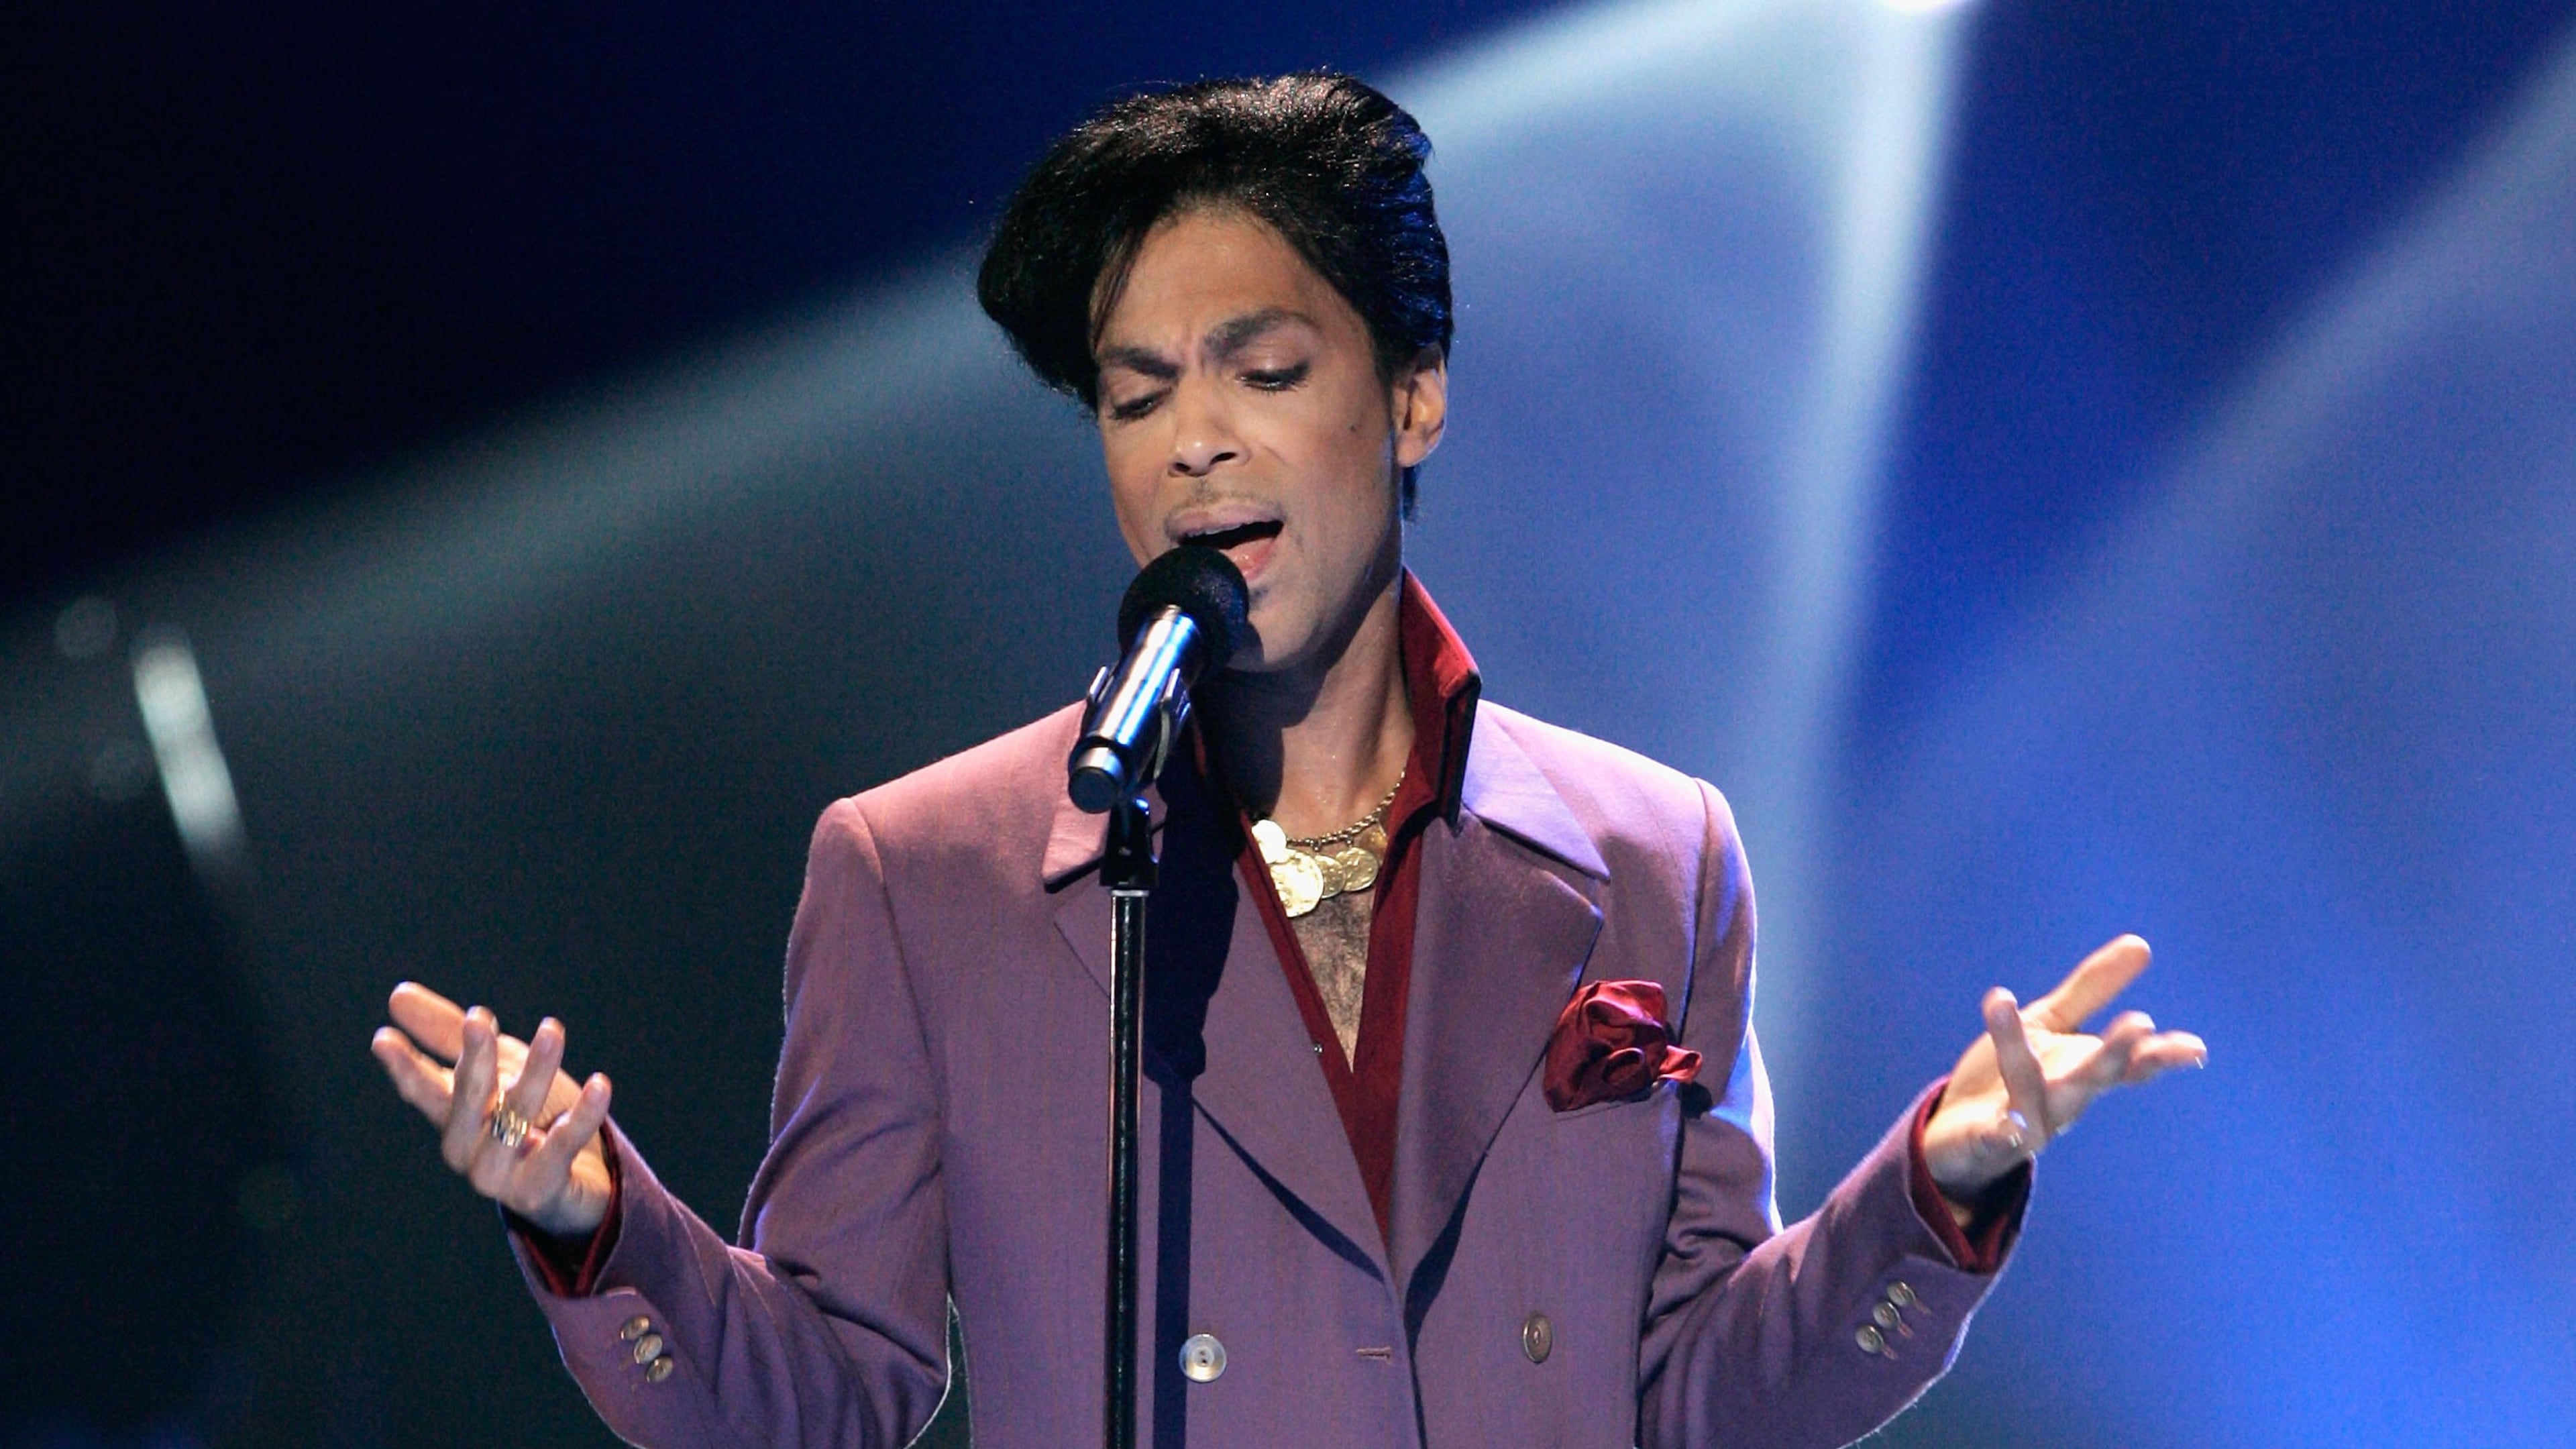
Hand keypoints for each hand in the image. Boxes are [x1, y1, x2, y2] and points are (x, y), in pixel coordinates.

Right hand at [371, 982, 615, 1236]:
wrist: (584, 1180)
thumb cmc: (534, 1116)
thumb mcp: (499, 1066)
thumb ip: (451, 1034)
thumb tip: (397, 996)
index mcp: (454, 1117)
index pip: (423, 1090)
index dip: (404, 1067)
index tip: (383, 1039)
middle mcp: (467, 1150)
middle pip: (467, 1101)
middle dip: (473, 1059)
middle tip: (478, 1018)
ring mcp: (499, 1176)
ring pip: (515, 1117)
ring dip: (535, 1071)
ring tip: (552, 1029)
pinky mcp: (538, 1191)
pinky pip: (561, 1148)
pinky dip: (582, 1115)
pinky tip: (599, 1084)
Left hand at [1922, 935, 2206, 1206]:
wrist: (1958, 1131)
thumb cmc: (2013, 1074)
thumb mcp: (2050, 1024)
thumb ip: (2091, 989)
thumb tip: (2142, 944)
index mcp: (2081, 1071)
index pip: (2127, 1063)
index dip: (2159, 1056)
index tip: (2196, 1048)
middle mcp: (2062, 1101)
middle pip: (2091, 1078)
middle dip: (2113, 1053)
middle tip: (2140, 1024)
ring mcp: (2025, 1124)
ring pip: (2032, 1094)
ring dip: (2024, 1060)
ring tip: (2009, 1006)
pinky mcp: (1985, 1142)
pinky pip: (1994, 1139)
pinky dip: (2002, 1133)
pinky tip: (2004, 1124)